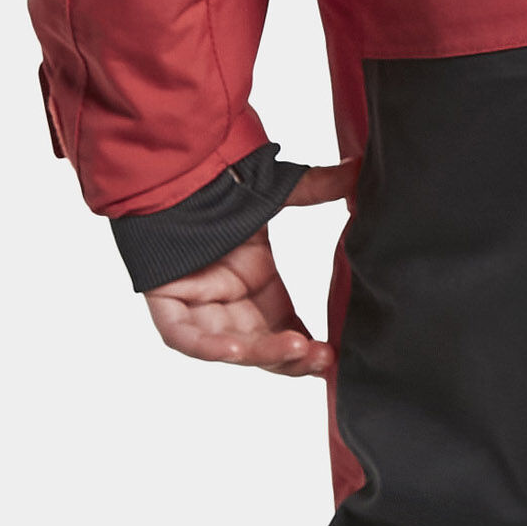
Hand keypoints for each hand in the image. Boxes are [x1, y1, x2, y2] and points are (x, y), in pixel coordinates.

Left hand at [144, 161, 357, 373]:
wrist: (171, 173)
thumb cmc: (216, 186)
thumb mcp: (275, 191)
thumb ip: (317, 186)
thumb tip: (358, 167)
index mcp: (257, 286)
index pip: (287, 330)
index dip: (310, 347)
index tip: (338, 353)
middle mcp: (230, 305)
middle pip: (265, 347)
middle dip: (295, 358)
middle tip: (325, 357)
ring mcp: (199, 309)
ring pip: (234, 347)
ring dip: (266, 355)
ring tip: (299, 350)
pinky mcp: (168, 308)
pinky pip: (188, 340)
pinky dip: (213, 349)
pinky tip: (240, 350)